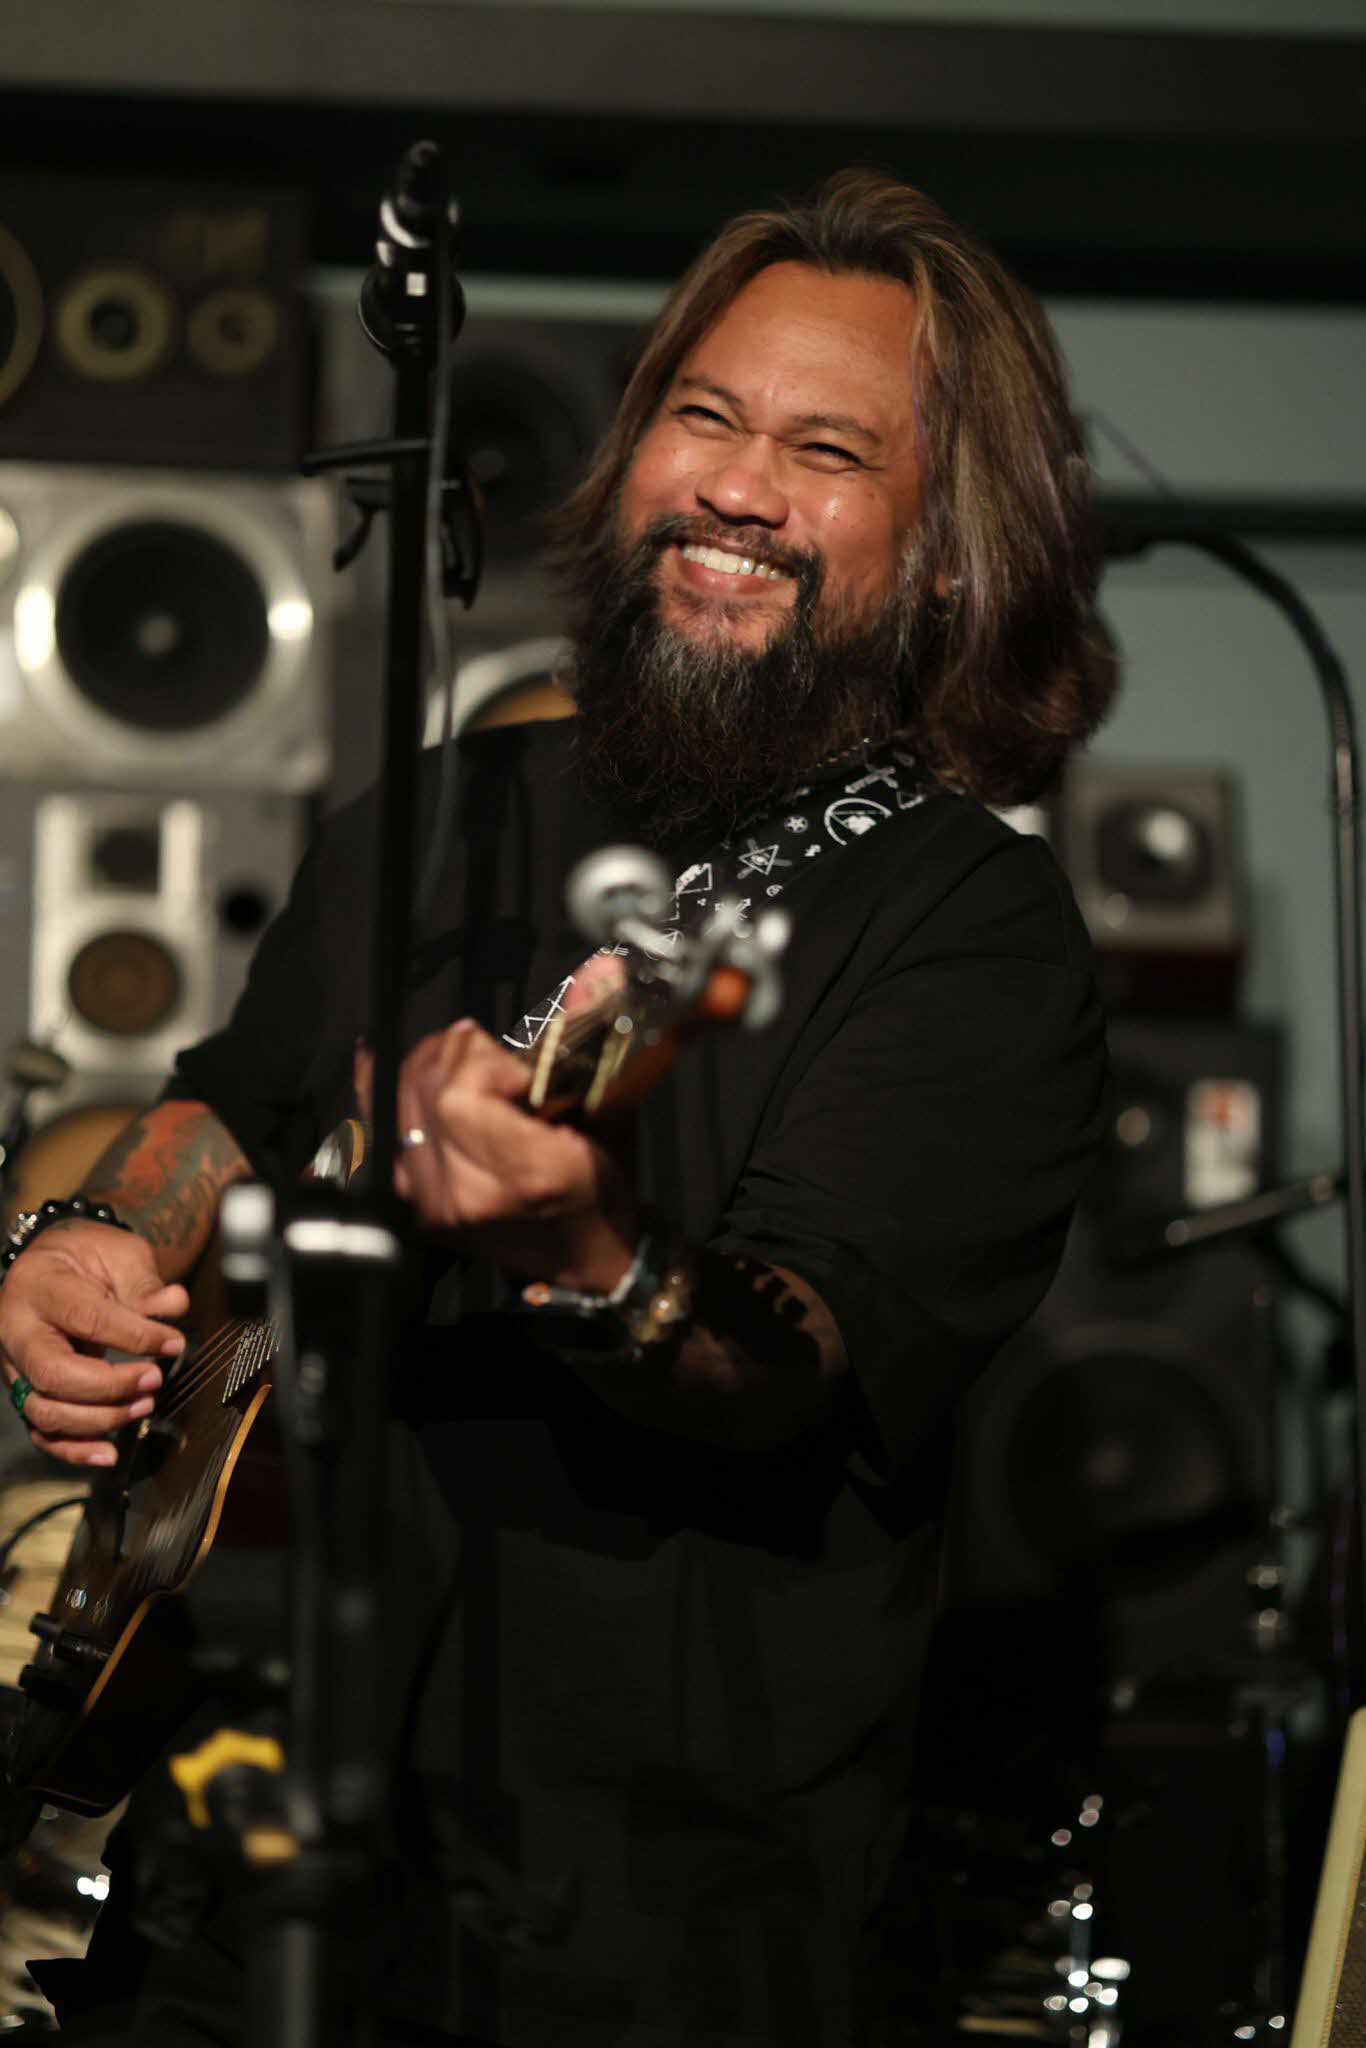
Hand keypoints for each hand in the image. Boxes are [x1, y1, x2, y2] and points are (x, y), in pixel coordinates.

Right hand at [0, 1223, 187, 1466]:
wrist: (55, 1263)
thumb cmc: (87, 1256)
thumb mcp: (119, 1253)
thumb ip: (145, 1284)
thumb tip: (174, 1305)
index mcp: (39, 1286)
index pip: (83, 1317)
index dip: (132, 1336)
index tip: (172, 1342)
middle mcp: (16, 1330)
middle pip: (52, 1373)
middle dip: (110, 1386)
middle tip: (154, 1378)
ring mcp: (16, 1367)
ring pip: (45, 1411)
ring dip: (99, 1419)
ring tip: (144, 1404)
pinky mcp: (26, 1392)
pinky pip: (42, 1432)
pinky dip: (75, 1449)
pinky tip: (110, 1452)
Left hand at [357, 1008, 638, 1295]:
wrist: (588, 1259)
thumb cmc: (605, 1187)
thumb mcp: (611, 1109)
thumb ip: (596, 1034)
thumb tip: (601, 967)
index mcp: (527, 1174)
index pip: (461, 1094)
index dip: (481, 1062)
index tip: (515, 1069)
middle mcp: (470, 1194)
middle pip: (424, 1090)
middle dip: (455, 1055)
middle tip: (488, 1056)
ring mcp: (435, 1206)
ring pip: (400, 1105)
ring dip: (428, 1070)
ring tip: (464, 1069)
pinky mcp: (416, 1207)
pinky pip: (380, 1132)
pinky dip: (381, 1091)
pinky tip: (376, 1060)